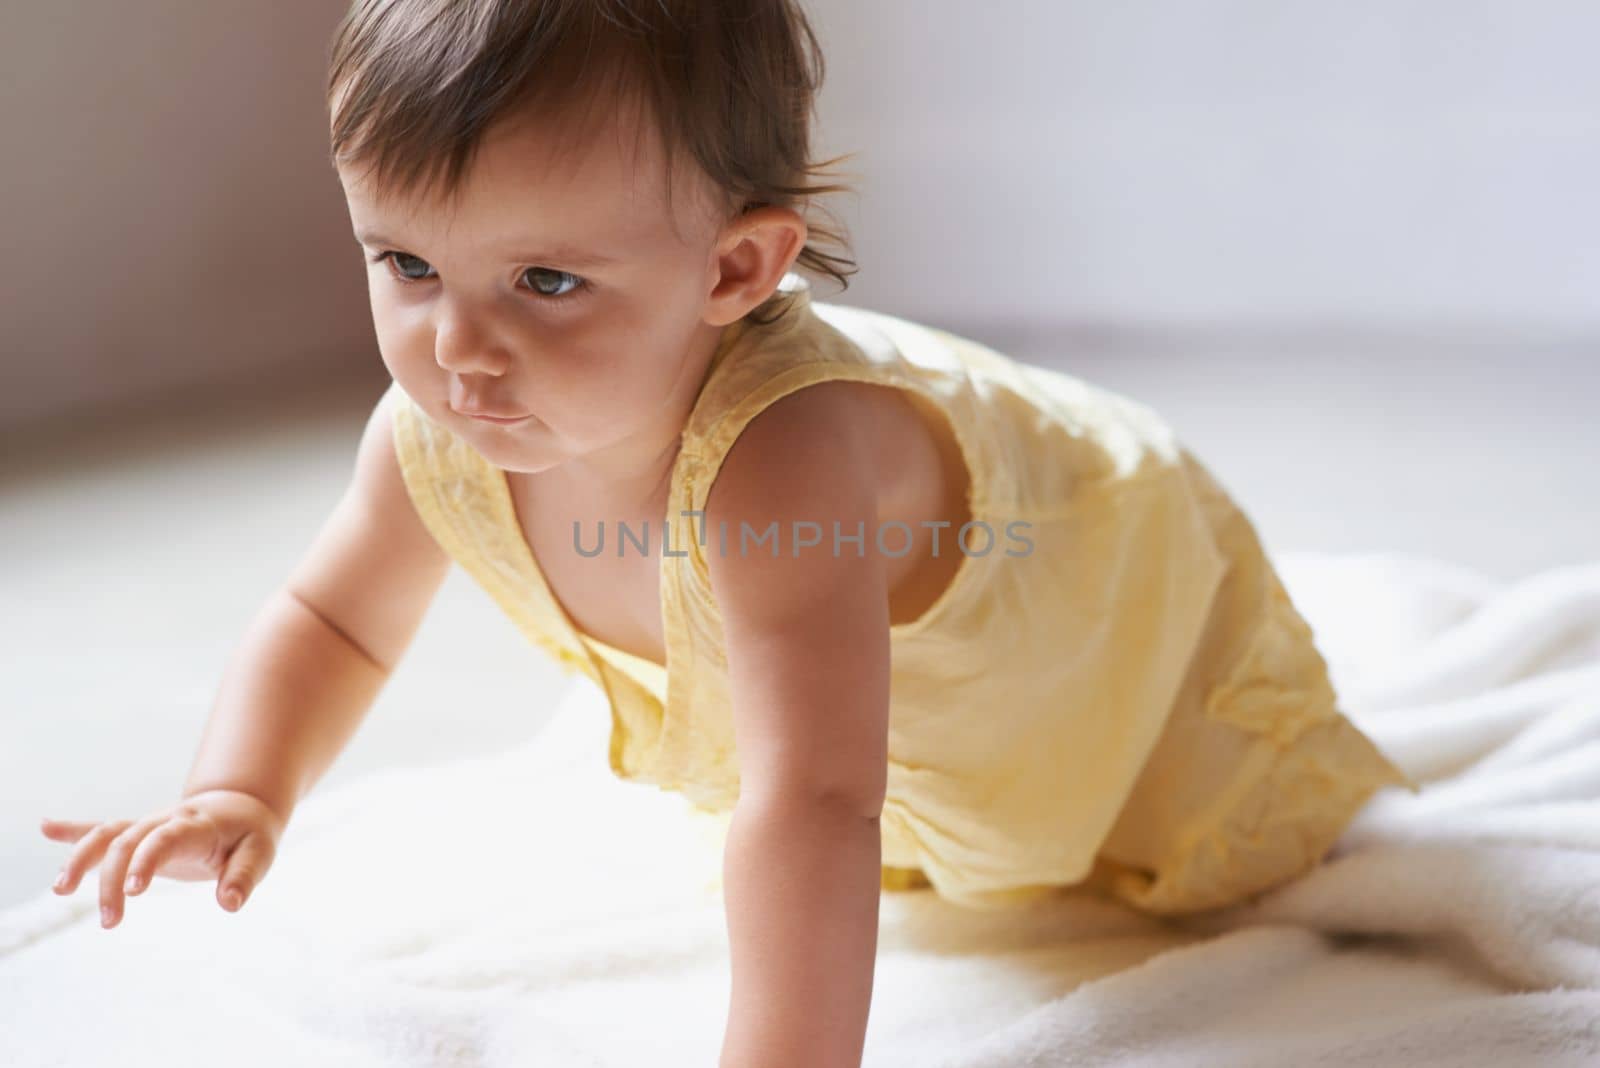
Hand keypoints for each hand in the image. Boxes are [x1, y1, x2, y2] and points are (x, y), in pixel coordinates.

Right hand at [40, 788, 286, 928]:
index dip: (147, 860)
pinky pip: (101, 828)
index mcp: (196, 825)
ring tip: (60, 890)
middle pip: (127, 842)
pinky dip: (74, 829)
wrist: (239, 808)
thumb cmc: (249, 836)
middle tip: (110, 922)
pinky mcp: (136, 833)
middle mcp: (165, 820)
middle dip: (112, 880)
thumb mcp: (258, 854)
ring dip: (81, 859)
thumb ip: (243, 877)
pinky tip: (45, 827)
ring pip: (106, 834)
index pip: (165, 838)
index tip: (133, 891)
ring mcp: (146, 825)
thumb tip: (229, 904)